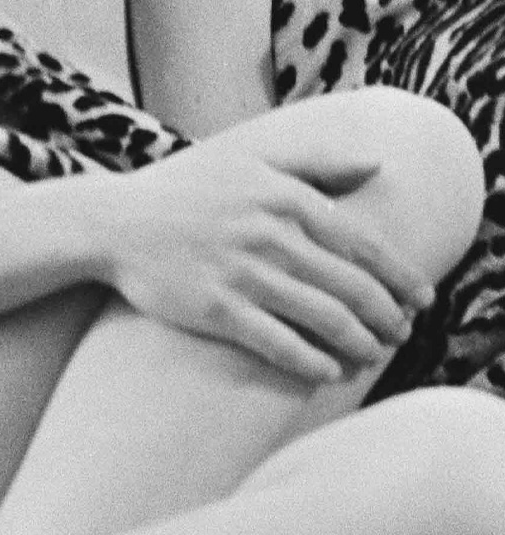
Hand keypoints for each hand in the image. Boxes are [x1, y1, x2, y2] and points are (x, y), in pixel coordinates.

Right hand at [101, 138, 434, 382]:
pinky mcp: (215, 308)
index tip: (420, 298)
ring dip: (358, 343)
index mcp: (282, 195)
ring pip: (322, 317)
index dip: (398, 276)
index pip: (361, 243)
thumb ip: (316, 162)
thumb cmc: (186, 189)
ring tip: (371, 355)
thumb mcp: (250, 161)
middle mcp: (268, 232)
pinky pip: (278, 343)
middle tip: (400, 335)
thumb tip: (378, 165)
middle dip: (386, 316)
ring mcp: (241, 271)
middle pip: (350, 285)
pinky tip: (327, 372)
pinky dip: (311, 362)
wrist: (114, 221)